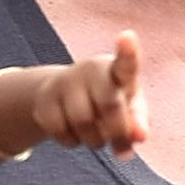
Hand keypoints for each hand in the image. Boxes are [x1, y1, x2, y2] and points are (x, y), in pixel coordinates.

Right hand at [27, 31, 147, 158]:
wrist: (67, 97)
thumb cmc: (109, 103)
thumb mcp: (128, 111)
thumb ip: (137, 123)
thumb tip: (139, 137)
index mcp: (117, 70)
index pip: (125, 62)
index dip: (127, 51)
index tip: (127, 37)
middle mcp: (91, 70)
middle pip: (109, 105)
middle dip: (117, 132)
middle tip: (121, 148)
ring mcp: (65, 81)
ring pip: (83, 121)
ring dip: (94, 140)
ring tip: (96, 135)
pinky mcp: (44, 98)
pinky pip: (59, 130)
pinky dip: (70, 141)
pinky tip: (73, 132)